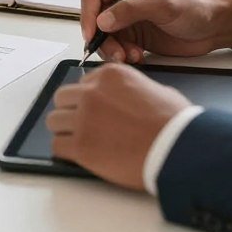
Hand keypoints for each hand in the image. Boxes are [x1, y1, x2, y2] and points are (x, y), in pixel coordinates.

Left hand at [47, 63, 190, 188]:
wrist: (177, 149)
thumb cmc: (174, 123)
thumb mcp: (154, 89)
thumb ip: (130, 89)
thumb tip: (125, 97)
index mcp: (109, 75)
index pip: (83, 83)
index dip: (88, 99)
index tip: (95, 110)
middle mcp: (92, 92)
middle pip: (63, 98)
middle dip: (71, 111)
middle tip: (83, 125)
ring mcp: (84, 118)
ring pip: (54, 120)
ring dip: (65, 130)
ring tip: (78, 141)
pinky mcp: (81, 146)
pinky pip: (57, 146)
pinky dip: (65, 152)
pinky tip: (78, 156)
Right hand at [80, 0, 231, 63]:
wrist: (216, 27)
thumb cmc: (195, 7)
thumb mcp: (164, 5)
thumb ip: (131, 10)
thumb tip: (101, 21)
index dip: (87, 14)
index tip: (91, 35)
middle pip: (96, 19)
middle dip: (102, 38)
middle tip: (116, 54)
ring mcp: (128, 19)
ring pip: (105, 36)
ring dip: (113, 49)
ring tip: (131, 57)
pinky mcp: (135, 36)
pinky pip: (118, 47)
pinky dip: (123, 55)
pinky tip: (138, 57)